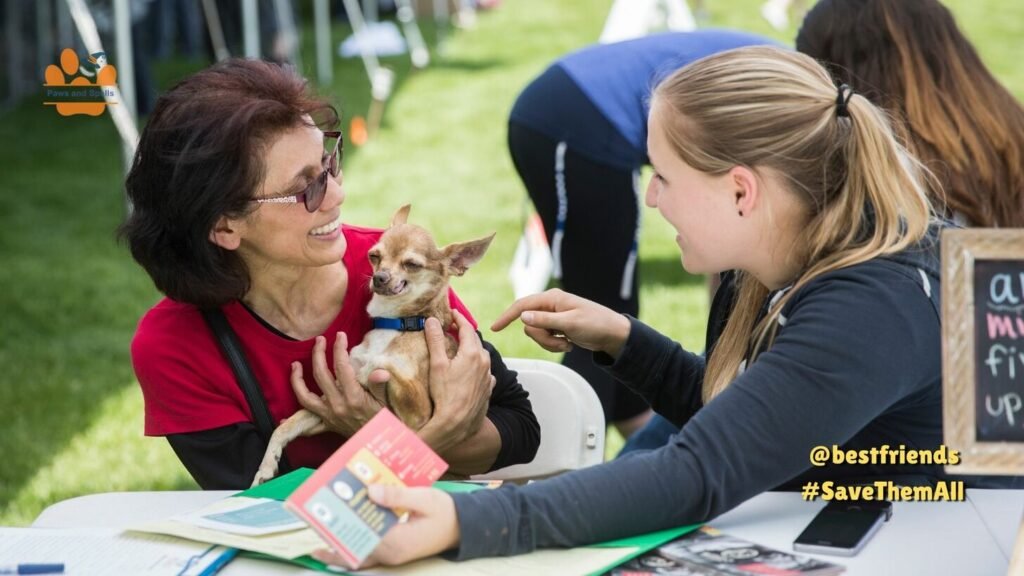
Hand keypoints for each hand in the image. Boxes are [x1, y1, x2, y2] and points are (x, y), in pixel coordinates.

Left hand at [291, 332, 383, 436]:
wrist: (379, 445)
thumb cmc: (384, 421)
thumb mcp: (385, 402)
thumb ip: (379, 386)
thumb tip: (380, 372)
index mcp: (353, 397)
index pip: (342, 367)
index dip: (339, 348)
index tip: (340, 336)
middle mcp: (337, 405)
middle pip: (320, 375)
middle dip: (318, 354)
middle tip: (320, 340)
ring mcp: (328, 415)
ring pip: (305, 396)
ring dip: (297, 380)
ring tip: (295, 365)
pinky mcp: (326, 424)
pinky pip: (306, 425)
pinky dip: (294, 422)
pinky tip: (283, 419)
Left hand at [311, 485, 458, 569]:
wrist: (464, 527)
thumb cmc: (445, 512)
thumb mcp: (424, 498)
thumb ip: (398, 496)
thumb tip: (370, 491)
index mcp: (396, 542)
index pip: (360, 536)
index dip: (341, 526)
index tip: (324, 513)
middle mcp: (390, 553)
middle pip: (353, 550)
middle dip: (332, 538)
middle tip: (313, 521)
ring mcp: (391, 555)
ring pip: (357, 554)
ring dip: (340, 543)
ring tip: (321, 530)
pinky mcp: (392, 551)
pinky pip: (367, 552)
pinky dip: (353, 545)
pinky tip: (343, 532)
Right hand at [419, 310, 494, 453]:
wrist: (456, 423)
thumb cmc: (444, 394)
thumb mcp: (437, 364)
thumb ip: (435, 340)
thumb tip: (431, 321)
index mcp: (473, 353)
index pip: (467, 328)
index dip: (459, 318)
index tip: (452, 313)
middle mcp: (484, 363)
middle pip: (475, 341)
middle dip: (465, 332)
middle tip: (453, 328)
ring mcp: (488, 377)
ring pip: (481, 356)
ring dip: (472, 349)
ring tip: (460, 348)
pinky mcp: (488, 389)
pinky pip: (484, 372)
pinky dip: (477, 367)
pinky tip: (470, 371)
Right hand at [491, 288, 630, 357]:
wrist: (613, 334)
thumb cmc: (595, 324)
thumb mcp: (569, 323)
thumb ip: (545, 320)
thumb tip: (522, 316)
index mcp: (552, 299)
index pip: (522, 306)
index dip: (507, 316)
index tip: (495, 328)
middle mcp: (550, 306)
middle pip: (529, 325)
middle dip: (542, 338)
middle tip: (561, 341)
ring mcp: (554, 317)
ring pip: (537, 334)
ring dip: (550, 343)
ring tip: (567, 343)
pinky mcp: (558, 327)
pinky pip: (546, 339)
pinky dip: (555, 345)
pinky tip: (569, 344)